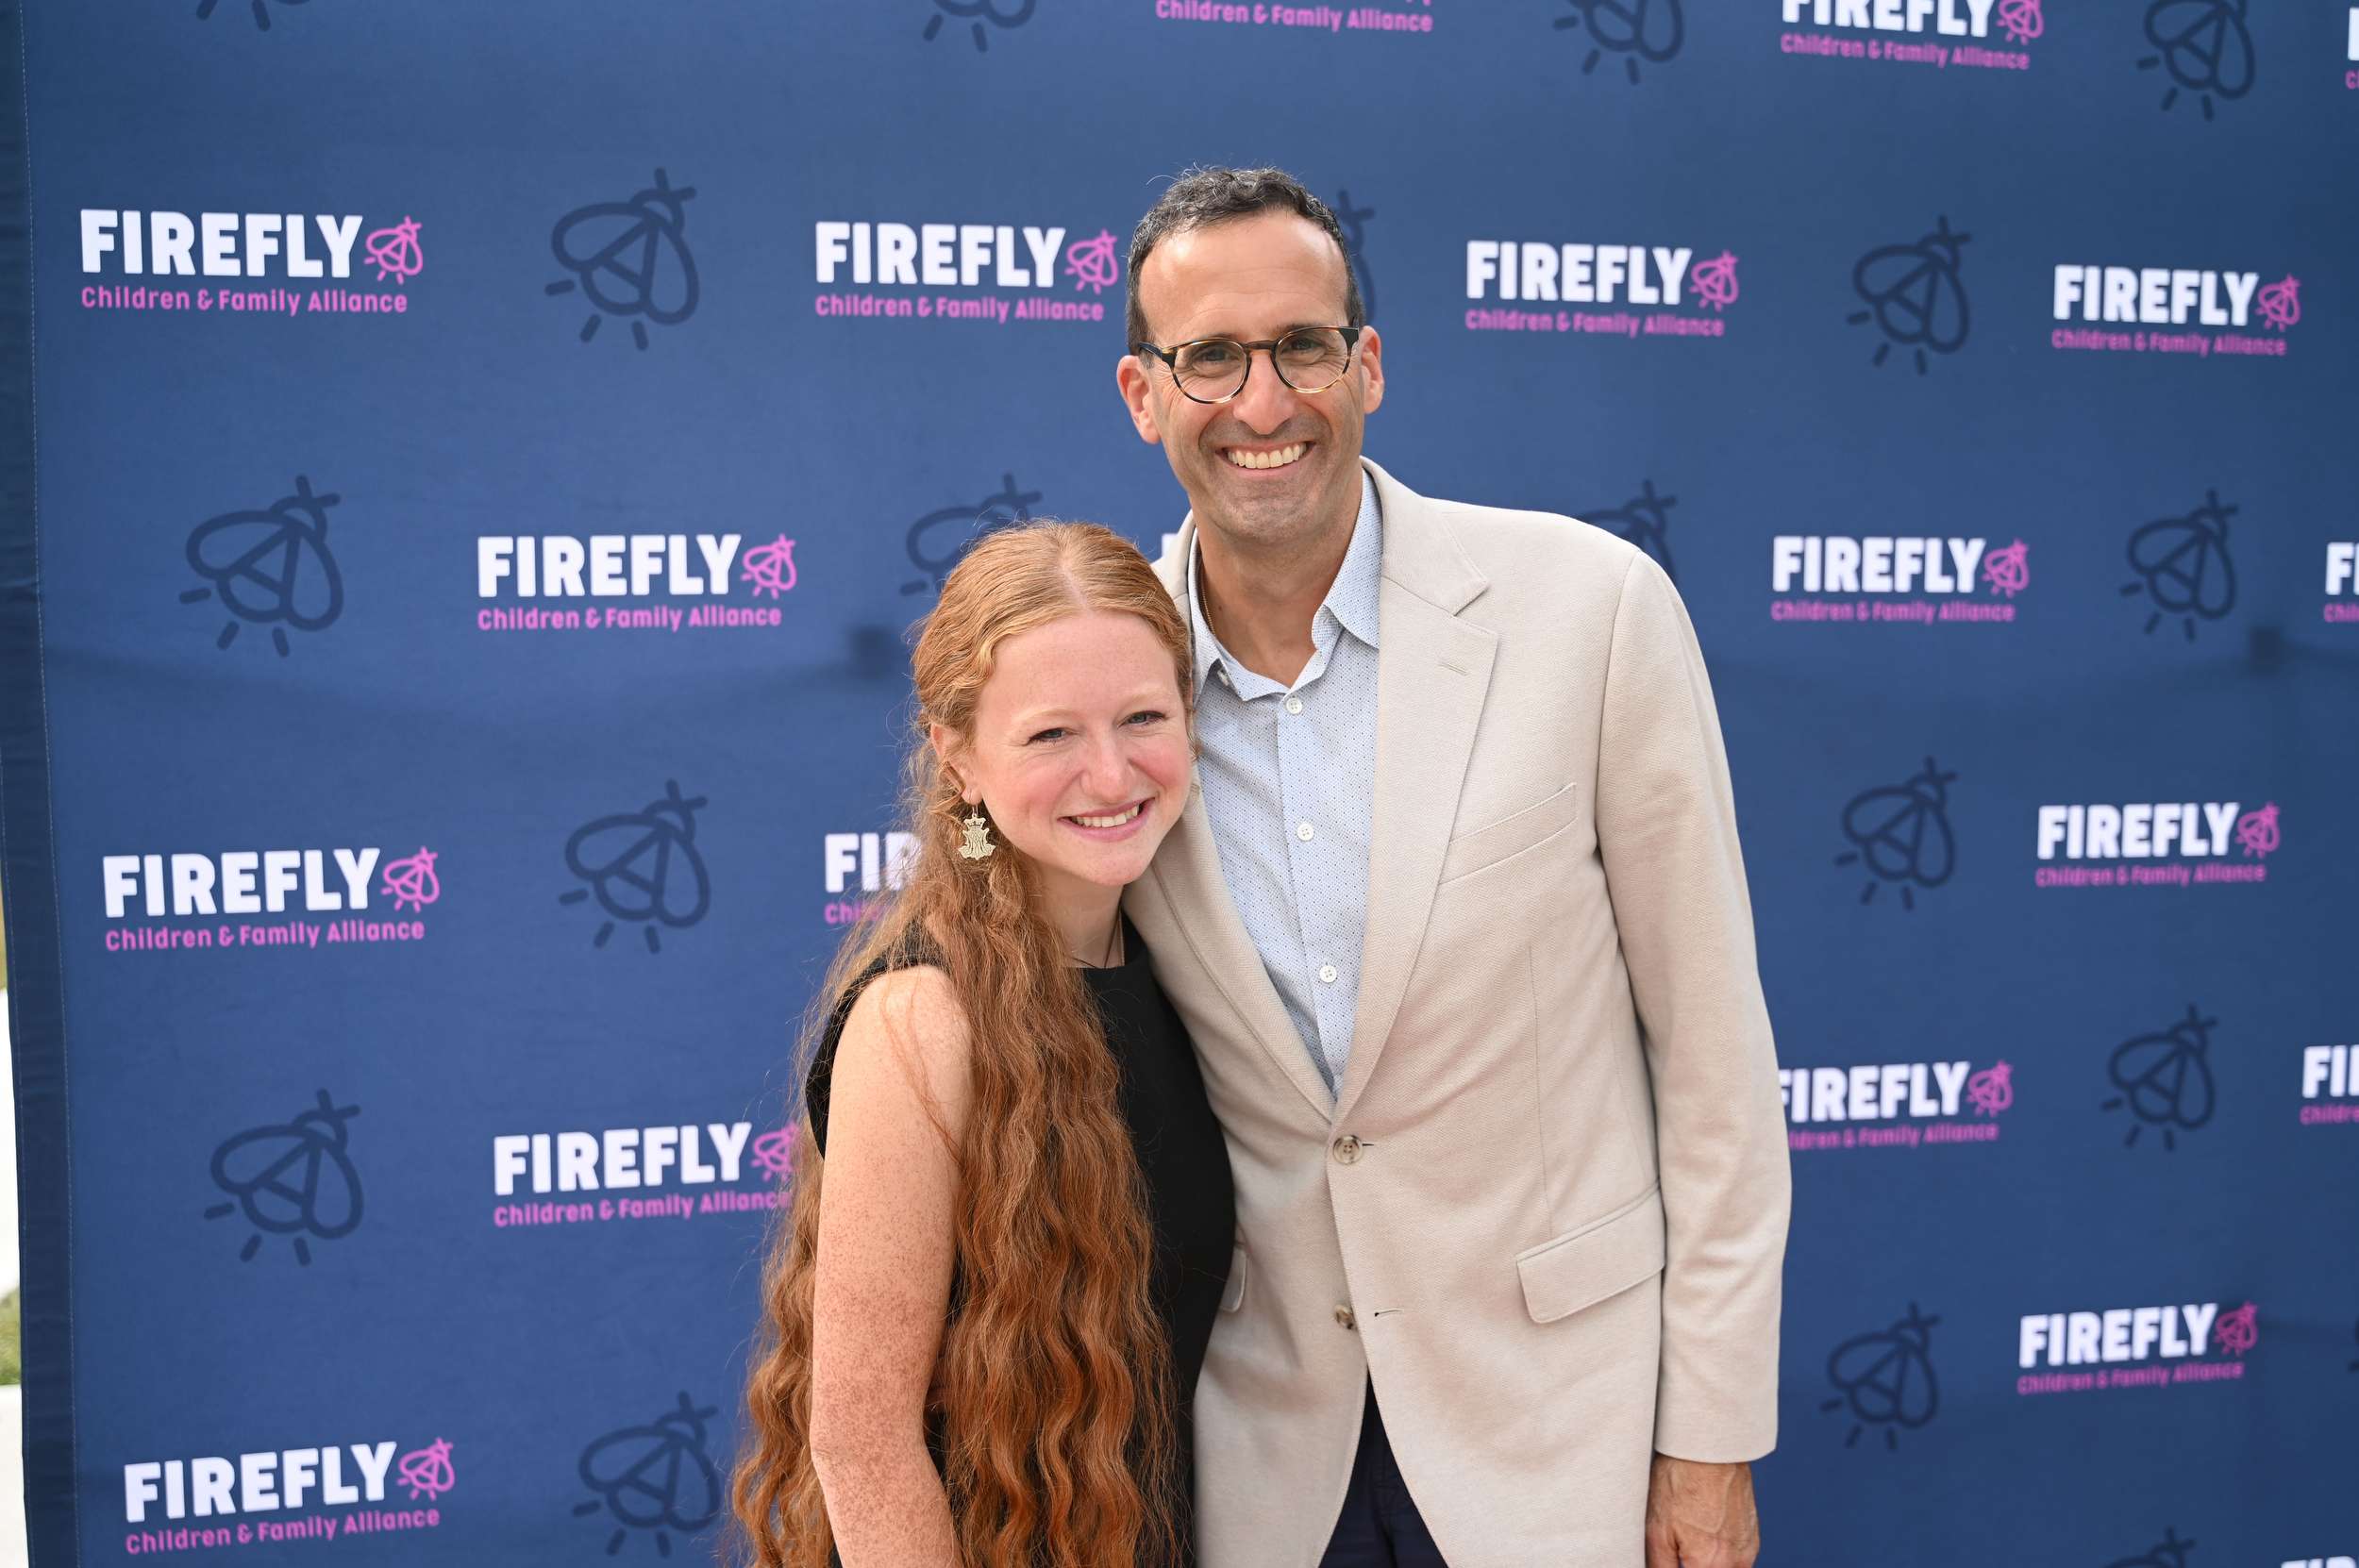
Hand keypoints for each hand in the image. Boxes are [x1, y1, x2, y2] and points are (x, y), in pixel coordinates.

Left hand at [1644, 1455, 1759, 1567]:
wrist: (1710, 1449)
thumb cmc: (1680, 1483)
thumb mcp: (1656, 1529)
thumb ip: (1660, 1566)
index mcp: (1708, 1564)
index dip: (1678, 1566)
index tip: (1673, 1558)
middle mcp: (1734, 1563)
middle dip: (1692, 1564)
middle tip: (1680, 1551)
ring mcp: (1747, 1551)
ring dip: (1709, 1565)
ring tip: (1690, 1544)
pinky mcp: (1752, 1538)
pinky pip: (1738, 1562)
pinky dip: (1722, 1559)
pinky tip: (1705, 1538)